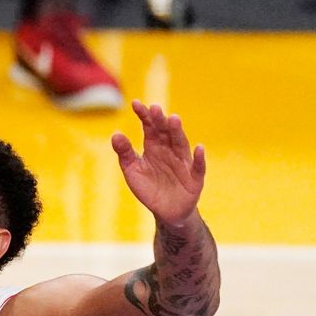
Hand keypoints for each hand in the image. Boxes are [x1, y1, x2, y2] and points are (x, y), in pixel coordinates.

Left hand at [110, 100, 205, 227]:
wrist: (166, 212)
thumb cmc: (148, 188)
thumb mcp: (132, 171)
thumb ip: (125, 153)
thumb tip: (115, 134)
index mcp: (154, 146)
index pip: (149, 127)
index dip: (144, 115)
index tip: (135, 104)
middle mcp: (169, 150)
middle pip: (165, 133)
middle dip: (161, 121)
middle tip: (155, 109)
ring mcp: (183, 163)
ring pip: (181, 145)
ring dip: (178, 132)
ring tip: (174, 119)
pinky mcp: (194, 179)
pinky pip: (198, 168)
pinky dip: (199, 159)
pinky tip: (199, 148)